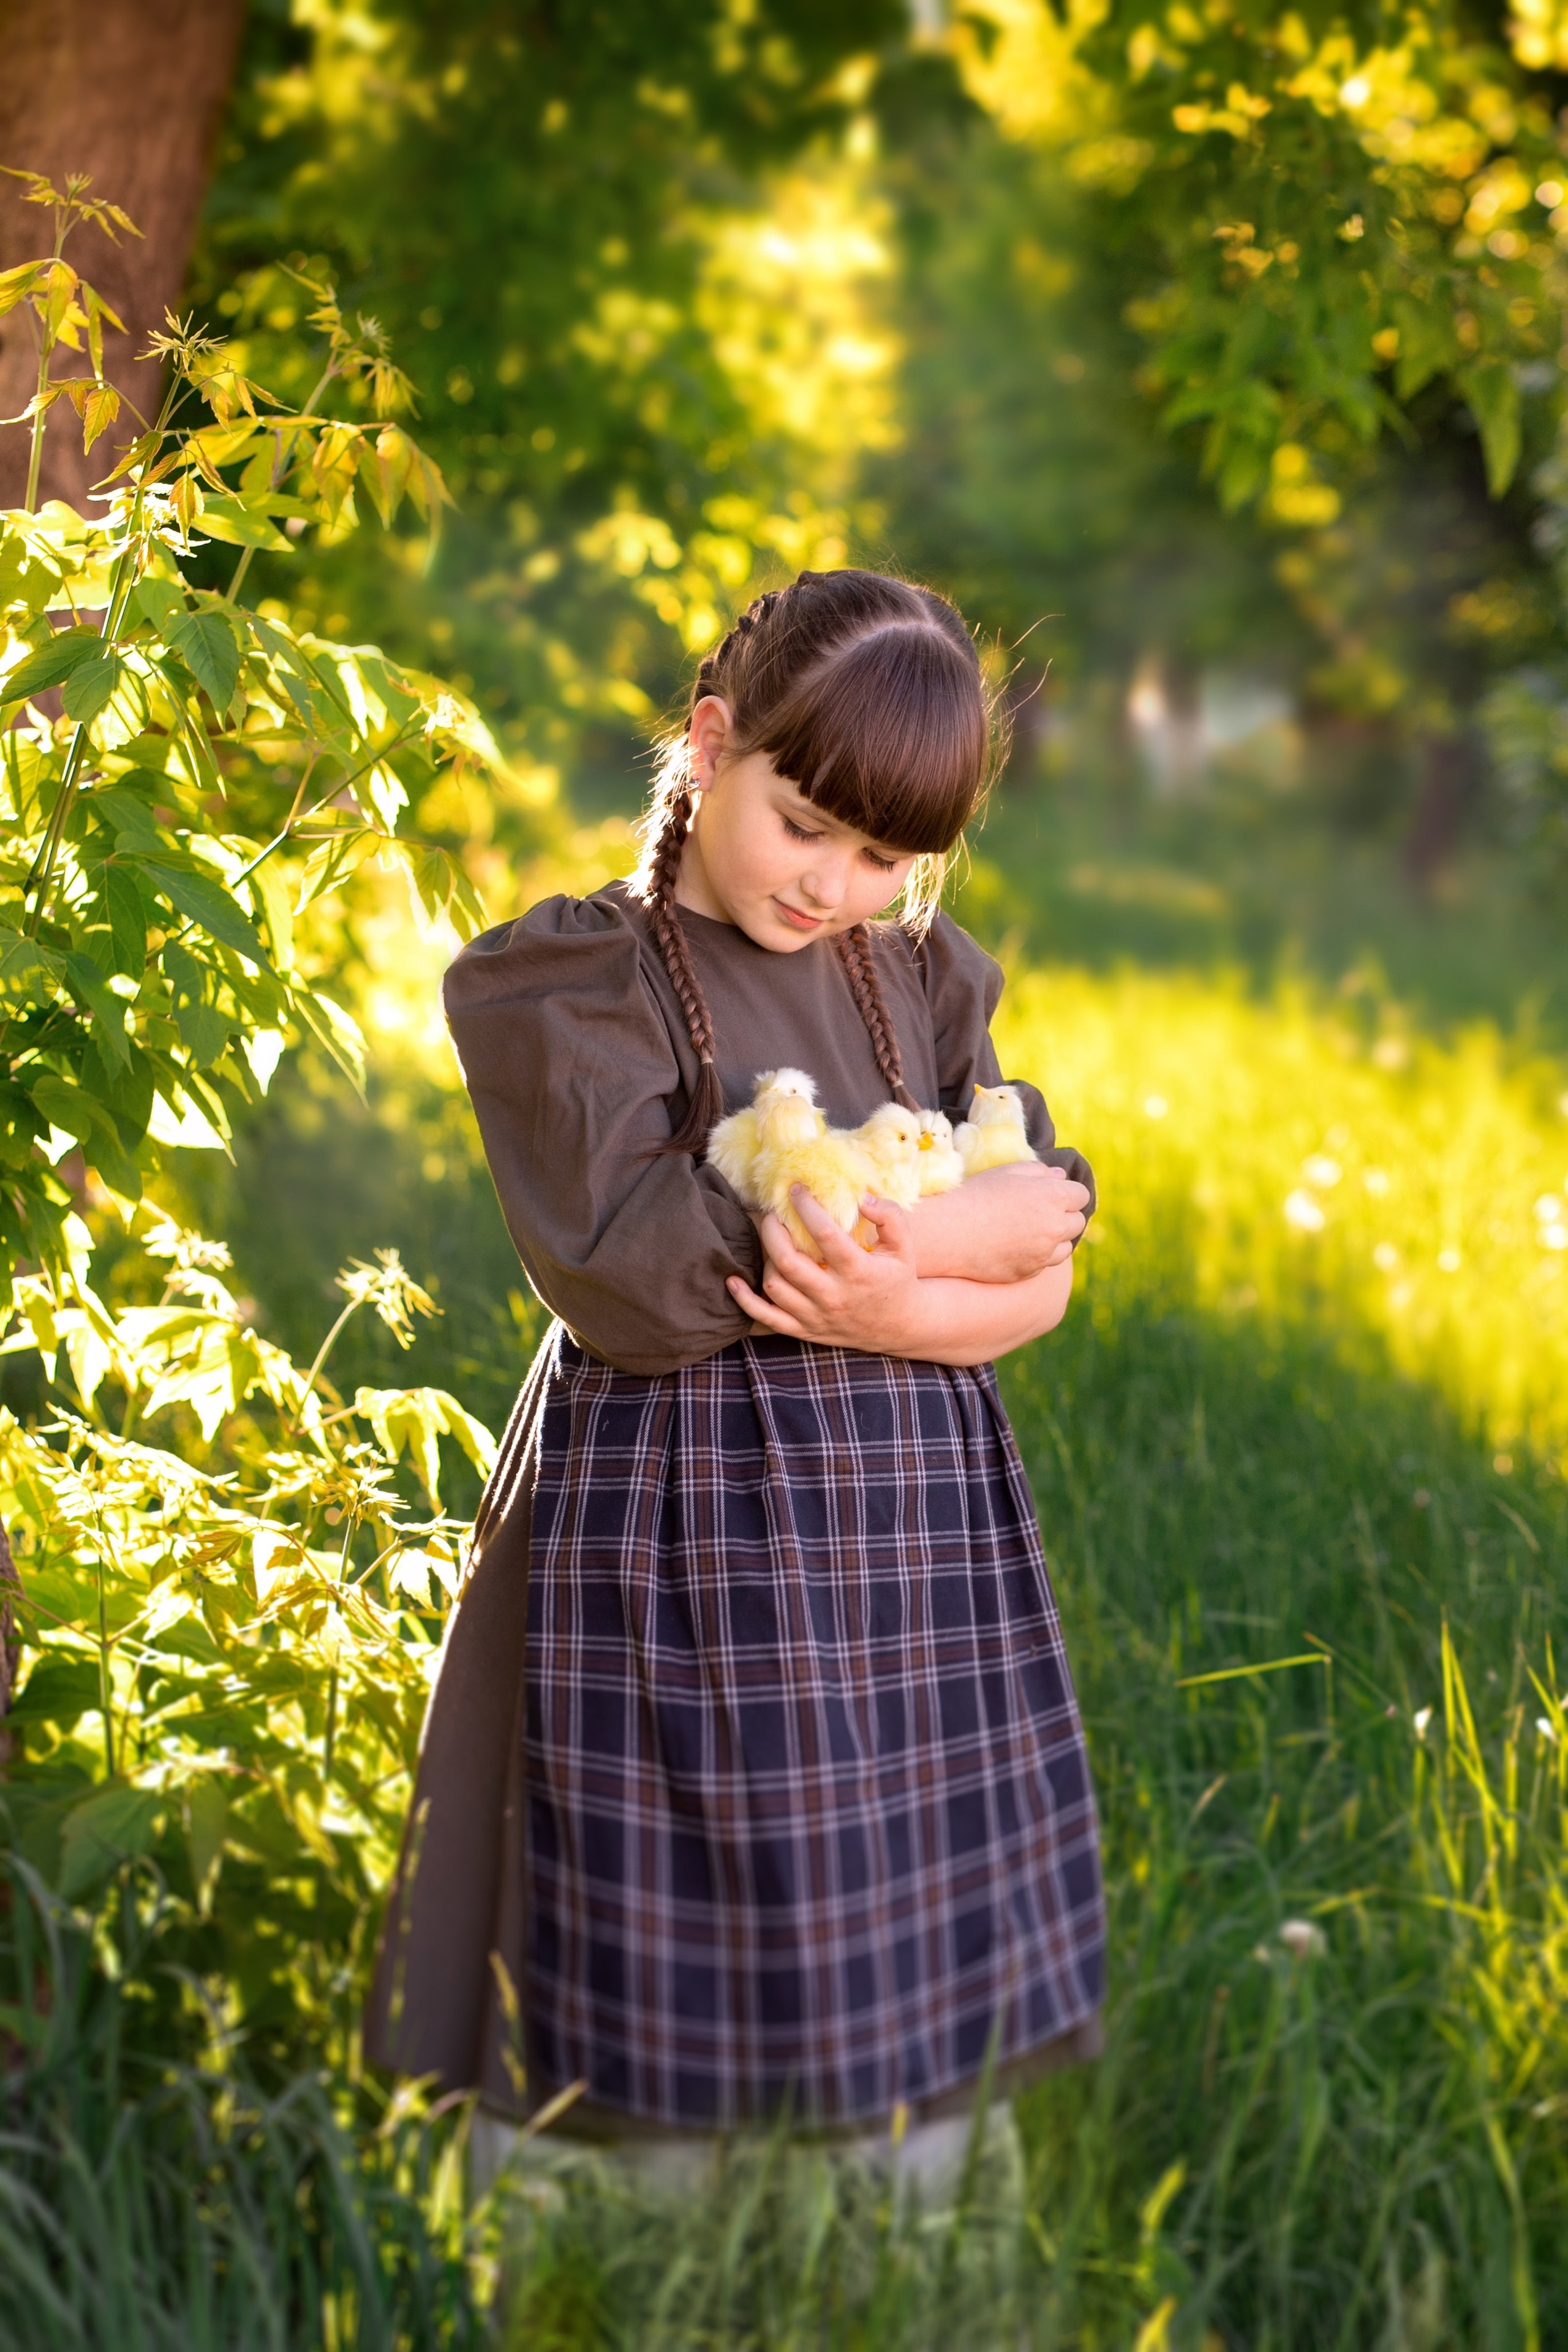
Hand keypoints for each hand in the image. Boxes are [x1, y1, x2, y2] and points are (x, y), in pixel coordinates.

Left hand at [729, 1188, 927, 1353]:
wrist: (899, 1327)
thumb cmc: (898, 1278)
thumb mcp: (904, 1246)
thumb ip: (890, 1217)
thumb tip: (861, 1199)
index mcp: (858, 1272)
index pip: (825, 1234)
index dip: (805, 1207)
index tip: (795, 1189)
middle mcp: (834, 1296)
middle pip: (789, 1260)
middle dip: (773, 1230)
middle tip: (772, 1213)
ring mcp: (816, 1316)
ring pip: (775, 1285)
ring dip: (765, 1257)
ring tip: (771, 1238)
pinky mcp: (805, 1330)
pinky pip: (766, 1318)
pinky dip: (745, 1301)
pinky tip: (733, 1281)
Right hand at [909, 1161, 1088, 1283]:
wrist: (949, 1231)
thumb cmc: (976, 1194)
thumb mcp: (1006, 1172)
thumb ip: (1038, 1171)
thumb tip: (1059, 1177)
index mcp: (1053, 1196)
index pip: (1081, 1195)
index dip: (1068, 1194)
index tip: (1054, 1195)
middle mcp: (1054, 1226)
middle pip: (1078, 1222)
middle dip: (1065, 1216)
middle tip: (1042, 1213)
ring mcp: (1043, 1252)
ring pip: (1066, 1247)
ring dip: (1056, 1239)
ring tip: (1032, 1231)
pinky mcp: (1030, 1272)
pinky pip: (1045, 1264)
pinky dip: (1038, 1255)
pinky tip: (1017, 1246)